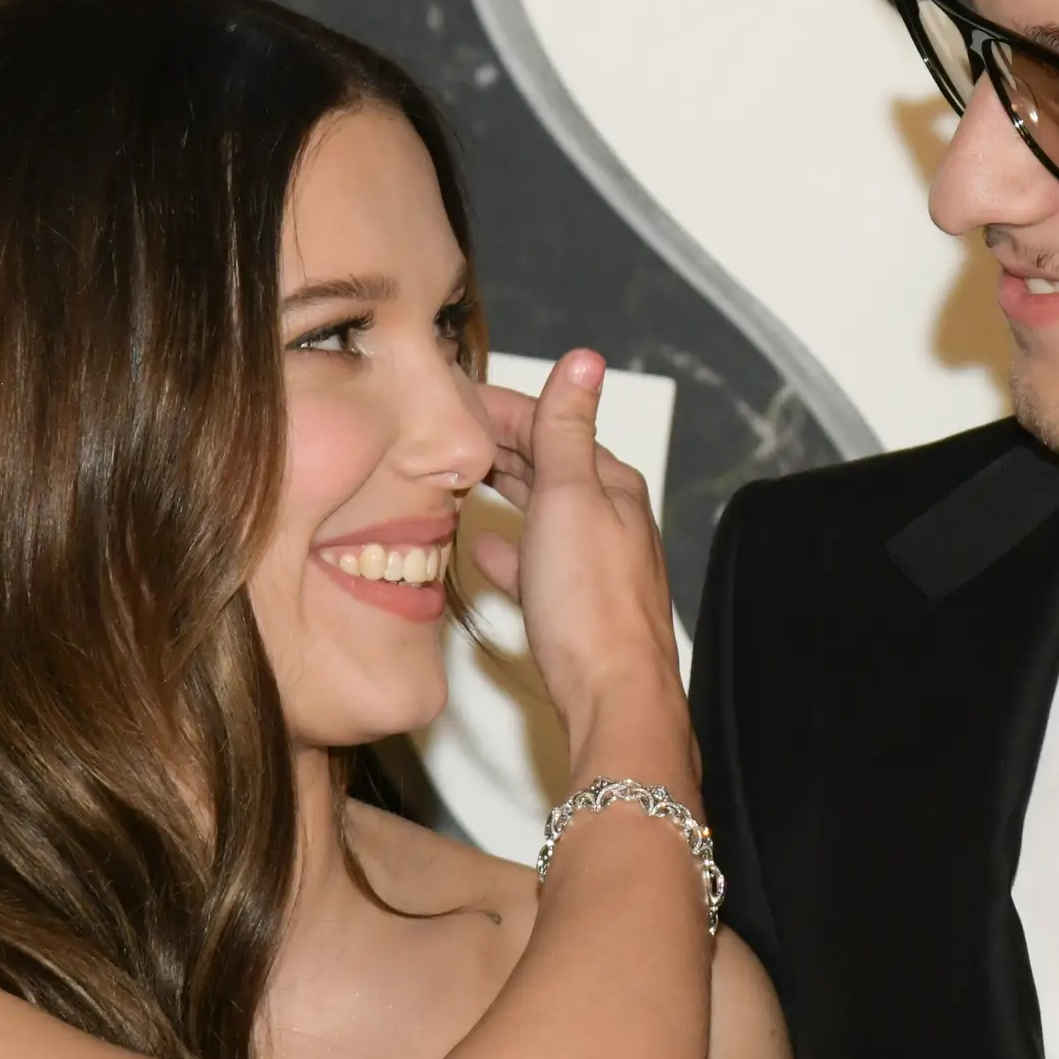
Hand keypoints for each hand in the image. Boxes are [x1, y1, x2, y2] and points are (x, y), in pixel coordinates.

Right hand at [478, 353, 690, 776]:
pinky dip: (510, 549)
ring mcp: (594, 565)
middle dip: (499, 445)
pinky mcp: (576, 608)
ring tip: (459, 479)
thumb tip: (584, 361)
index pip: (551, 425)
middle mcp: (610, 520)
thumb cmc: (593, 603)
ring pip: (540, 513)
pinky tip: (487, 552)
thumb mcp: (572, 496)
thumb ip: (567, 429)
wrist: (613, 697)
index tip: (452, 398)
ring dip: (503, 491)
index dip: (500, 408)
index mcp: (611, 485)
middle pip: (547, 466)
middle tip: (445, 432)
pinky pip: (536, 565)